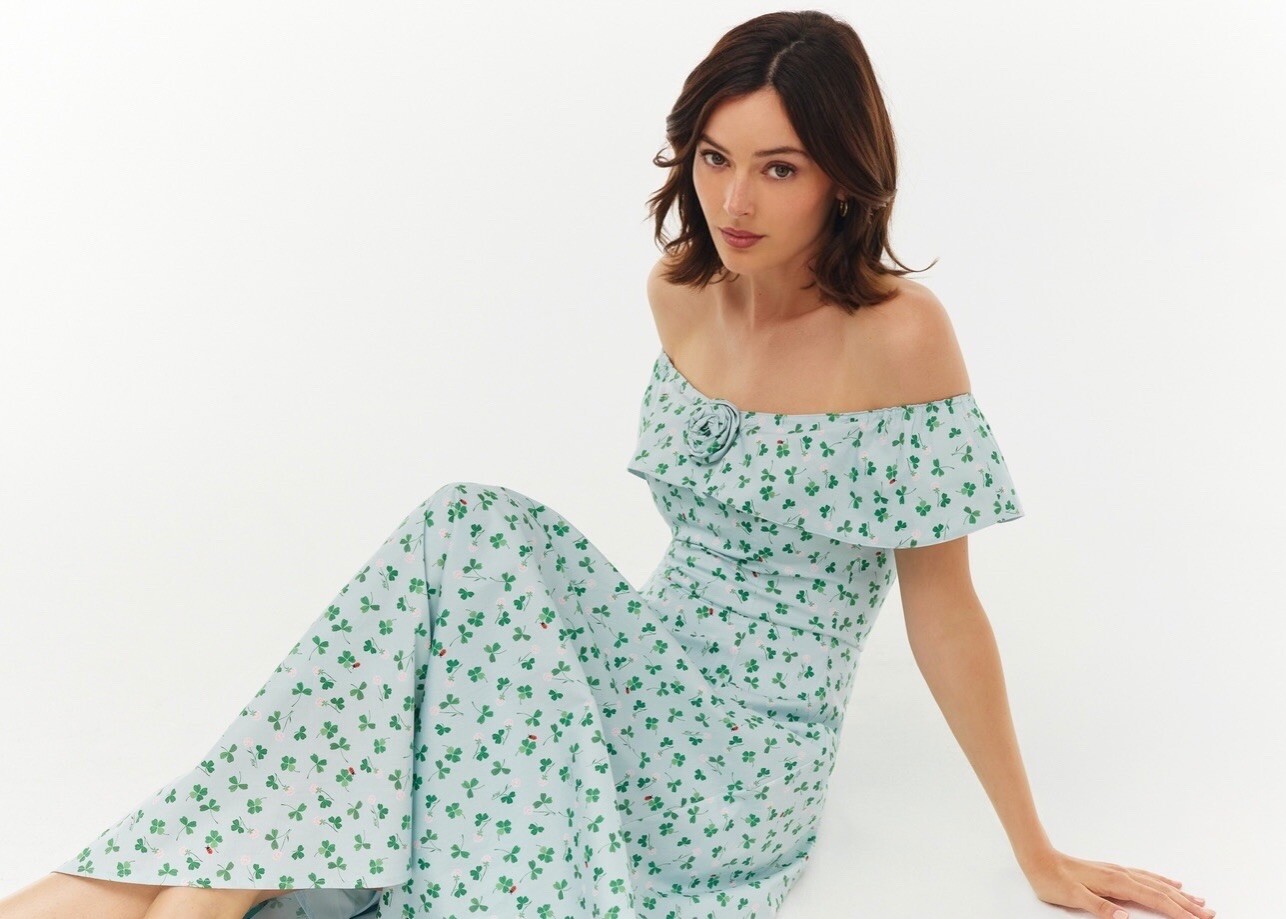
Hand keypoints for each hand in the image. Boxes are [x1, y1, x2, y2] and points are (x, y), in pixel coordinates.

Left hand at [1022, 849, 1213, 918]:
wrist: (1037, 857)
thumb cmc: (1052, 879)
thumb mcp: (1072, 897)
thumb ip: (1099, 907)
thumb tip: (1124, 917)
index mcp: (1117, 883)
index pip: (1155, 900)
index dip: (1179, 912)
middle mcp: (1122, 875)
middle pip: (1163, 892)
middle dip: (1188, 905)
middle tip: (1211, 914)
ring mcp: (1119, 871)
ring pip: (1157, 883)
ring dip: (1180, 894)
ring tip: (1200, 901)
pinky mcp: (1113, 871)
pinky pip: (1146, 876)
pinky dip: (1163, 881)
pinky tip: (1171, 882)